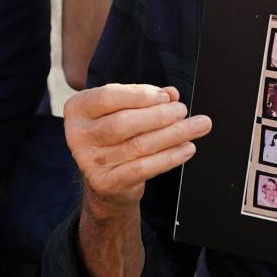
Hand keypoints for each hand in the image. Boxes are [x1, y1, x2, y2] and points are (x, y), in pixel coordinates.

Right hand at [66, 83, 211, 221]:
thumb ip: (145, 99)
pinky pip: (144, 168)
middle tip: (182, 111)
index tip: (166, 96)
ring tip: (198, 125)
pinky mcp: (106, 182)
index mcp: (78, 109)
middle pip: (124, 122)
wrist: (106, 180)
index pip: (108, 96)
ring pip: (138, 145)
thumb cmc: (116, 137)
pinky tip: (187, 148)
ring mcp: (90, 162)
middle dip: (159, 115)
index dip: (140, 95)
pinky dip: (170, 157)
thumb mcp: (124, 111)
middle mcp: (78, 135)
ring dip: (174, 134)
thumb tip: (171, 94)